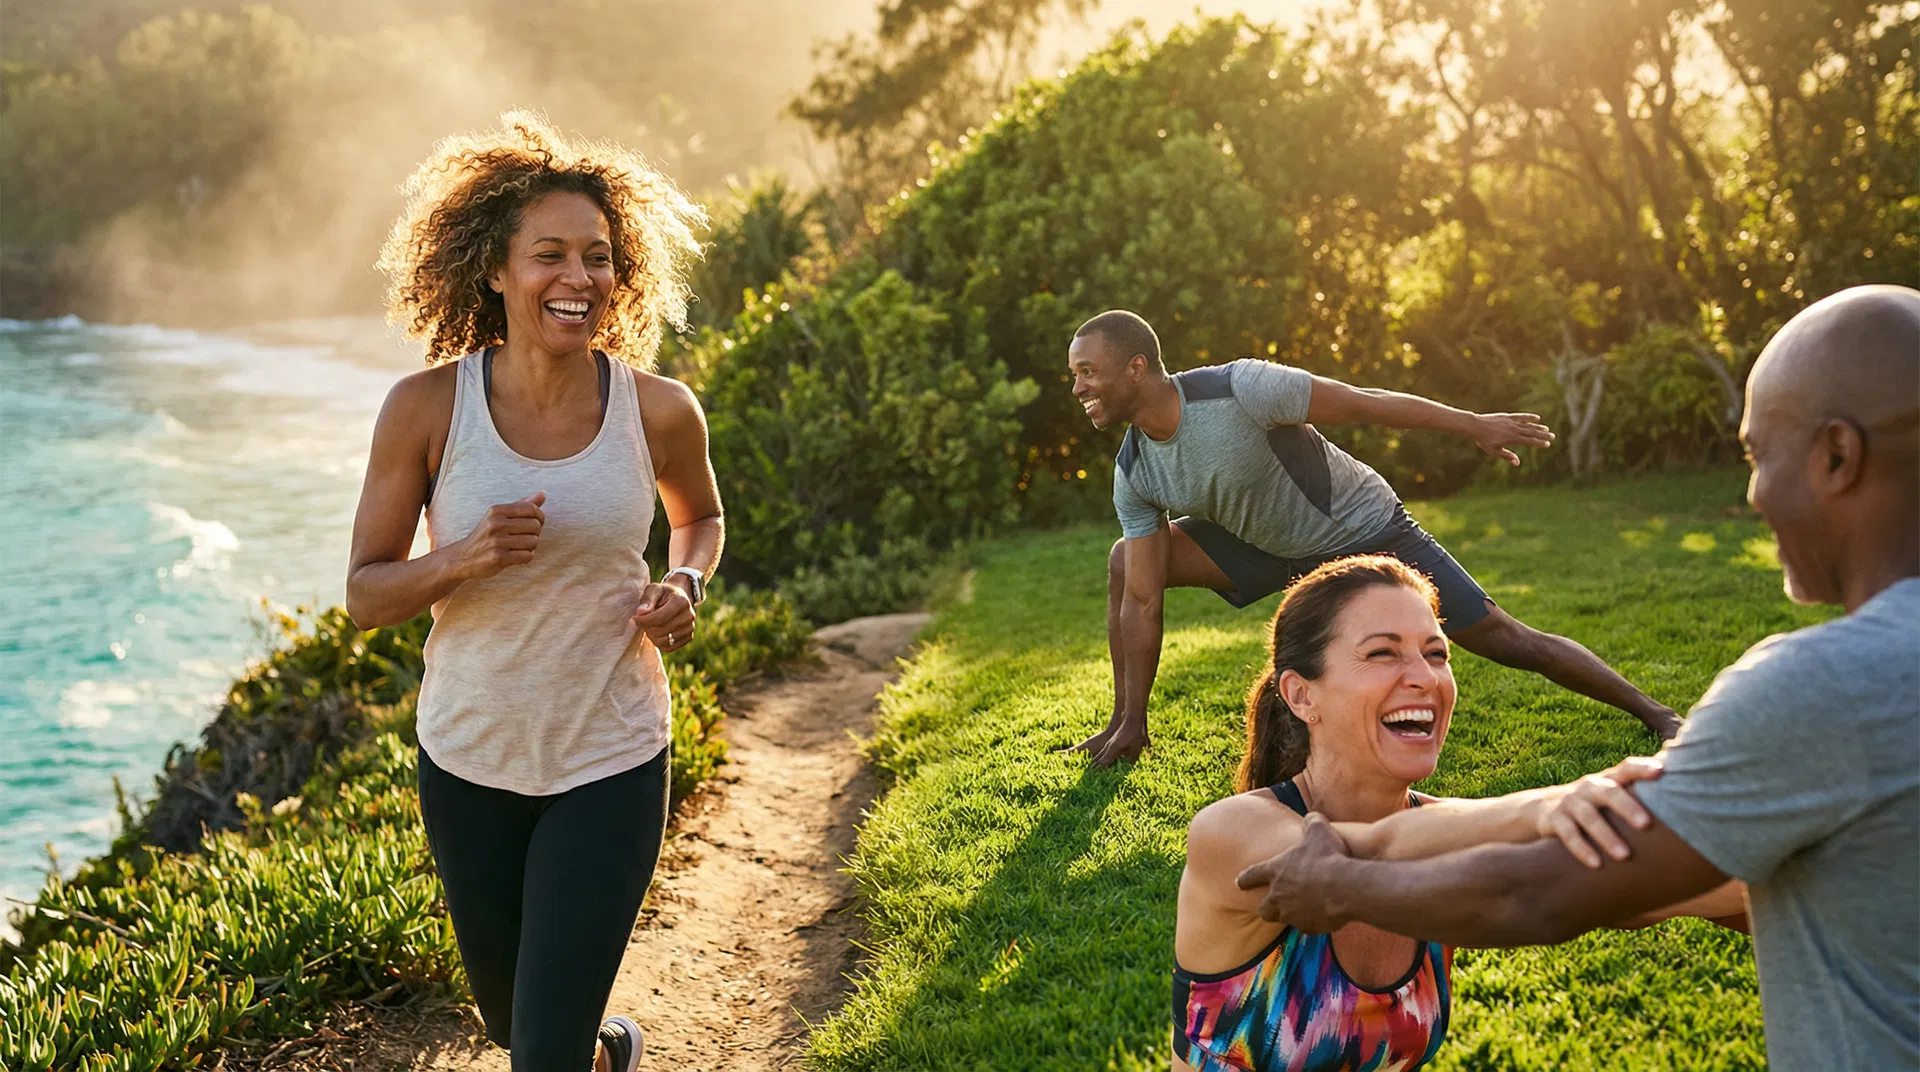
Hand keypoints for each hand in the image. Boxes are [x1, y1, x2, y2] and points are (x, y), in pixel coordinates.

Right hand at [458, 492, 545, 580]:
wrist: (463, 558)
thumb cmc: (486, 535)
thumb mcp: (499, 517)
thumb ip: (521, 505)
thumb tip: (543, 493)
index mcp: (496, 511)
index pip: (531, 509)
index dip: (540, 517)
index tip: (535, 523)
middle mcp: (496, 524)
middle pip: (535, 526)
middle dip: (535, 533)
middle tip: (525, 537)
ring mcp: (496, 541)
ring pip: (533, 541)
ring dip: (531, 547)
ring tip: (520, 547)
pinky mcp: (498, 558)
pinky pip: (527, 556)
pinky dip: (526, 557)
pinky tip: (516, 556)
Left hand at [631, 581, 694, 652]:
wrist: (678, 597)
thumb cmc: (663, 593)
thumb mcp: (654, 589)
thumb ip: (647, 599)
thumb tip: (640, 612)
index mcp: (681, 602)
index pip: (659, 618)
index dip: (643, 620)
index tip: (634, 618)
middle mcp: (689, 616)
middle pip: (660, 631)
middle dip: (647, 627)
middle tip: (642, 621)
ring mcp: (690, 628)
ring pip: (663, 641)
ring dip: (652, 635)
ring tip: (650, 625)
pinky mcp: (689, 638)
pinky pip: (668, 648)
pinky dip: (659, 642)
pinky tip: (657, 632)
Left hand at [1234, 813, 1353, 931]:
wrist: (1345, 887)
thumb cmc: (1328, 857)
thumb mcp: (1319, 831)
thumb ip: (1312, 822)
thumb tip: (1311, 817)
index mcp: (1275, 870)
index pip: (1250, 875)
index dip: (1244, 879)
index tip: (1239, 883)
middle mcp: (1278, 895)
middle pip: (1263, 908)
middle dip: (1267, 906)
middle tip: (1274, 903)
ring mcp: (1291, 914)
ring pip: (1283, 919)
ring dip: (1290, 914)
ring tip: (1302, 909)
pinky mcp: (1307, 927)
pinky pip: (1305, 927)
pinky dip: (1311, 923)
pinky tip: (1322, 917)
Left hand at [1470, 412, 1554, 465]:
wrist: (1475, 426)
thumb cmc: (1483, 440)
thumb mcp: (1494, 451)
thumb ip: (1507, 456)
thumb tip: (1517, 463)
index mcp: (1512, 439)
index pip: (1529, 441)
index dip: (1539, 443)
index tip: (1547, 444)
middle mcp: (1514, 430)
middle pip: (1531, 433)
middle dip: (1543, 435)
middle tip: (1553, 437)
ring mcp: (1511, 422)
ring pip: (1528, 425)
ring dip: (1538, 427)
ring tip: (1547, 429)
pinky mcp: (1508, 416)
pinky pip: (1521, 416)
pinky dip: (1529, 417)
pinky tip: (1537, 418)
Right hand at [1536, 757, 1664, 867]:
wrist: (1546, 809)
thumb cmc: (1598, 806)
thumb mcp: (1616, 795)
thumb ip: (1645, 796)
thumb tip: (1698, 799)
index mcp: (1610, 780)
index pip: (1628, 768)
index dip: (1643, 768)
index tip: (1662, 772)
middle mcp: (1591, 787)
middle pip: (1609, 792)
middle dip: (1627, 807)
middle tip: (1646, 824)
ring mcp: (1571, 802)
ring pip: (1588, 817)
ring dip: (1606, 836)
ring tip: (1624, 856)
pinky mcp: (1555, 820)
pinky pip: (1568, 834)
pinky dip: (1582, 849)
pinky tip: (1596, 864)